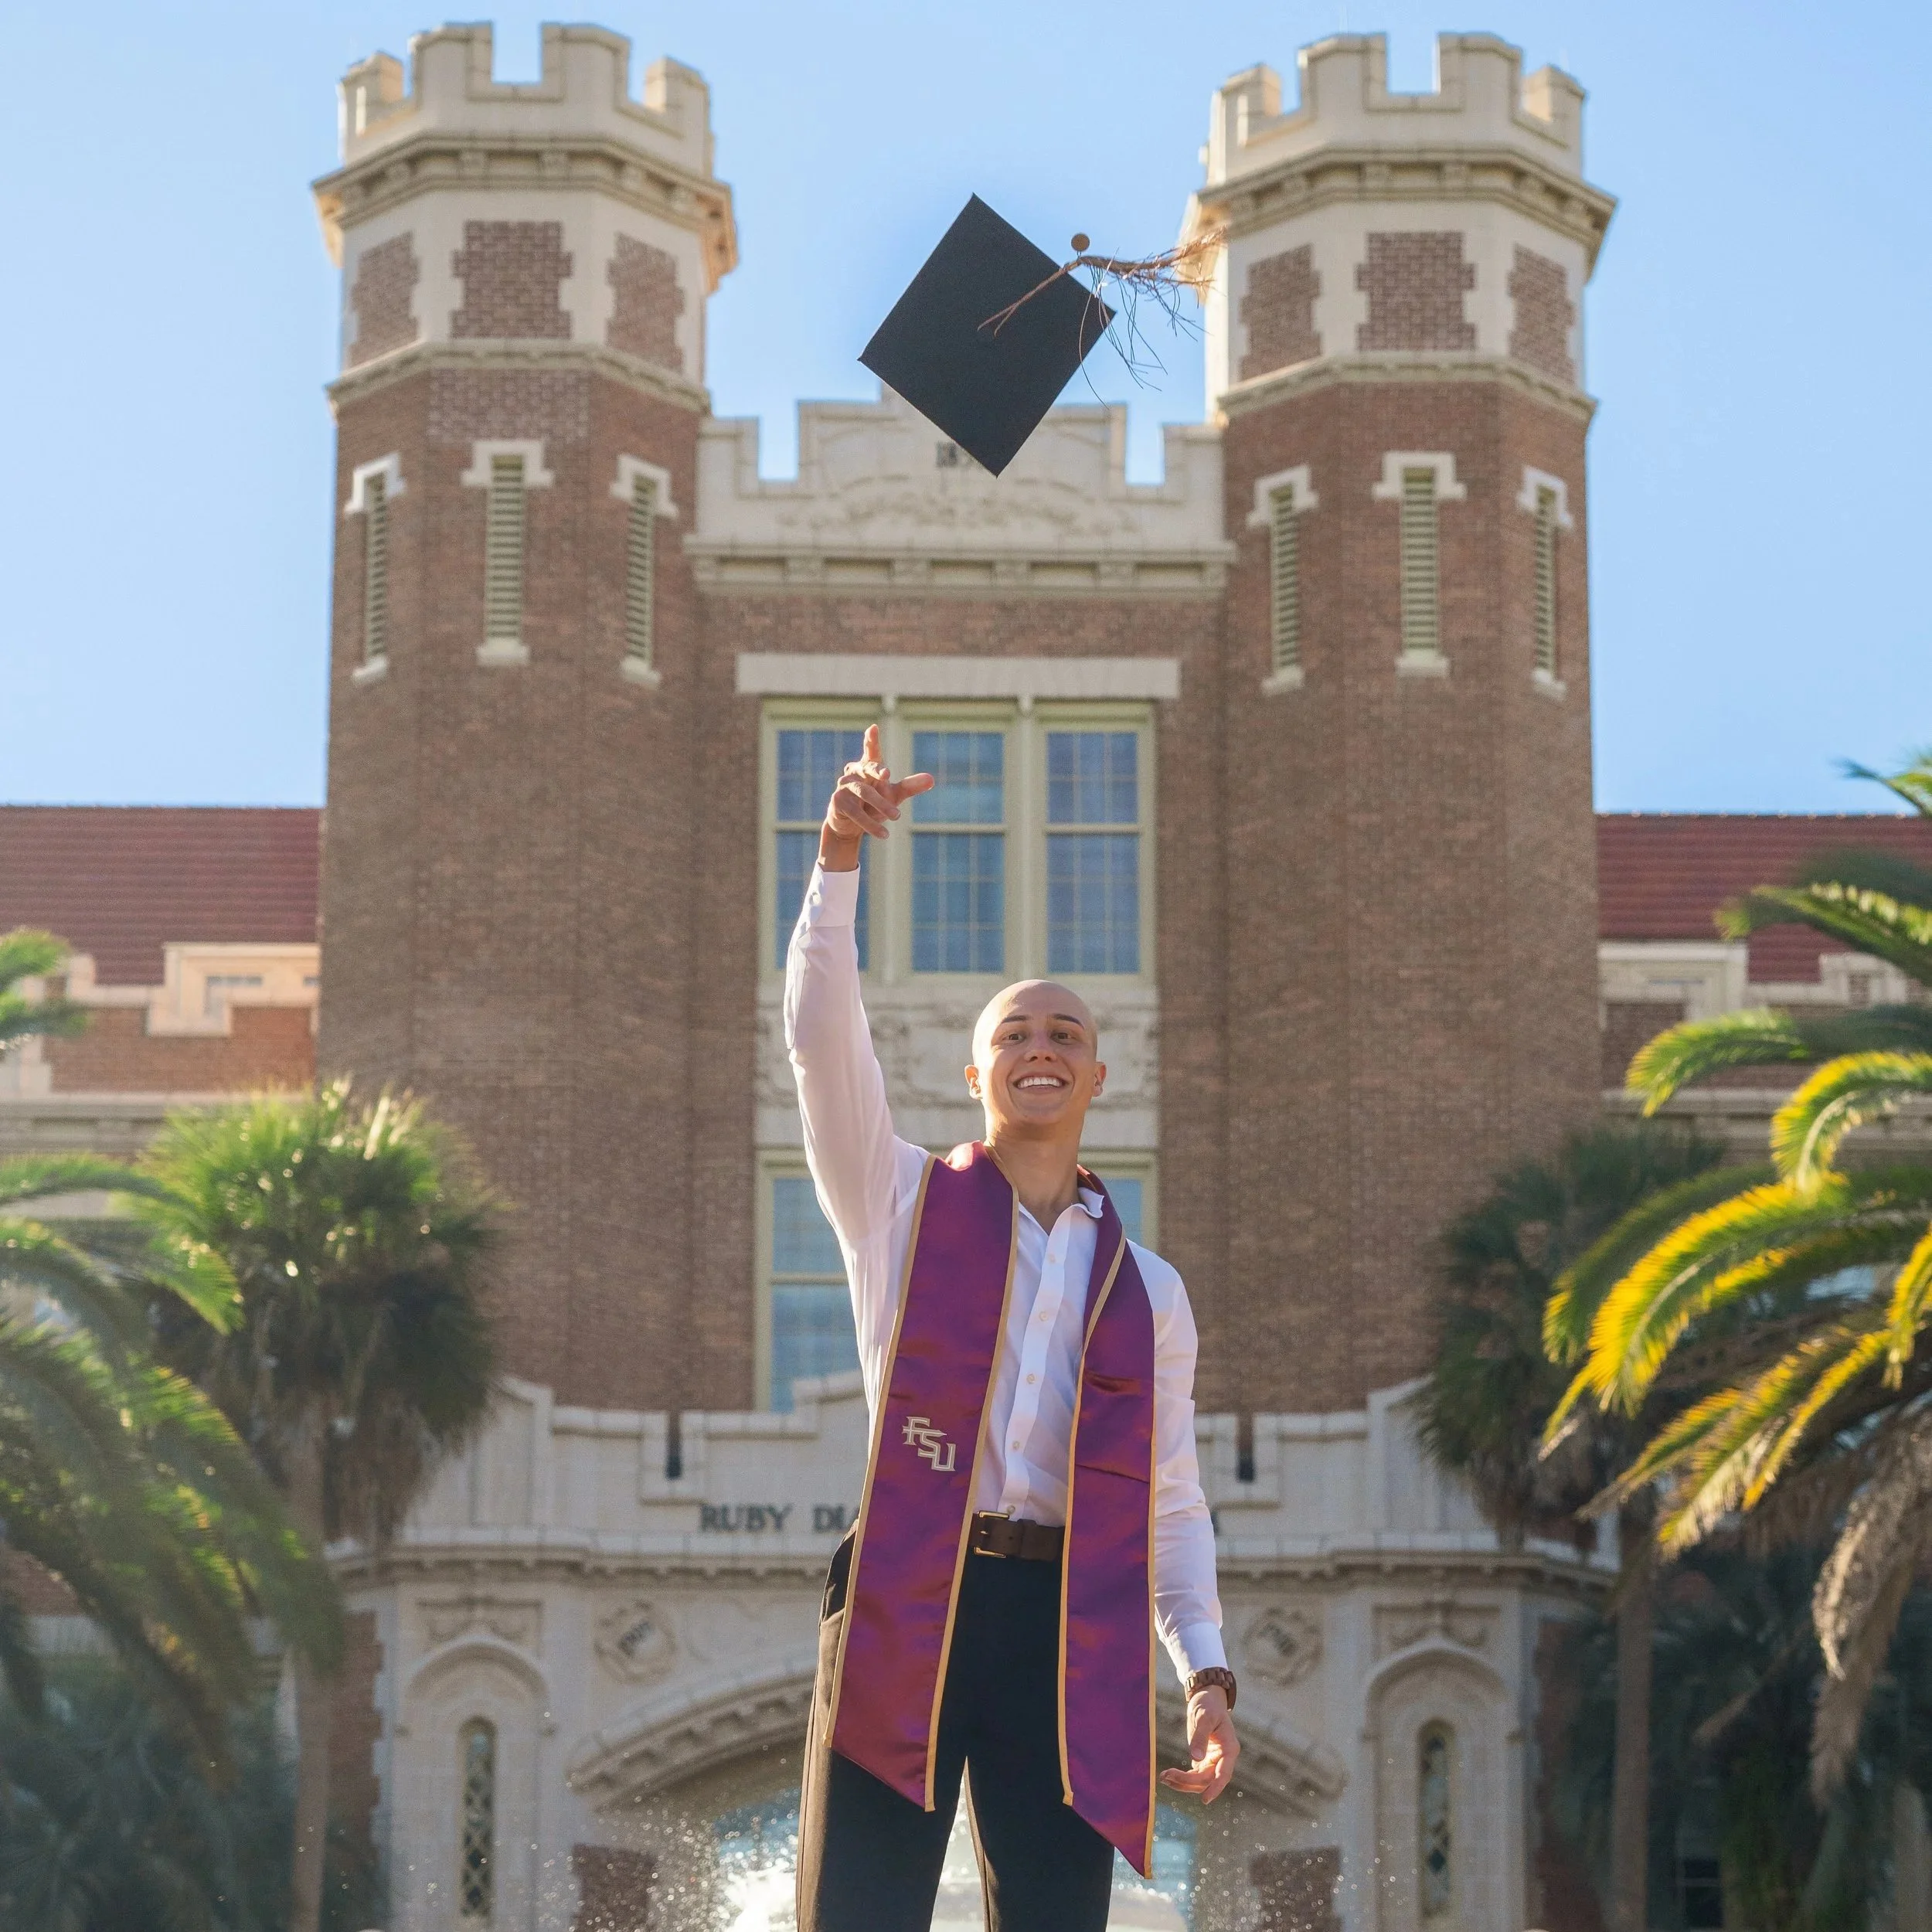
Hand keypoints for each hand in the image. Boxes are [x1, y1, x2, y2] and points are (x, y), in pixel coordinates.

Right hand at [820, 724, 933, 871]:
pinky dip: (870, 824)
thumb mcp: (894, 795)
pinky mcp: (838, 802)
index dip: (871, 740)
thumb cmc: (873, 803)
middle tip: (887, 774)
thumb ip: (911, 786)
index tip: (873, 728)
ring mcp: (844, 786)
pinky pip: (856, 812)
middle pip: (867, 768)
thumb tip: (932, 780)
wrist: (850, 825)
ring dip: (881, 805)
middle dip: (876, 770)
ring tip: (897, 817)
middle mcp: (855, 772)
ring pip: (864, 792)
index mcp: (869, 766)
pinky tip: (884, 834)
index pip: (871, 751)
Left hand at [1159, 1688, 1237, 1803]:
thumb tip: (1196, 1758)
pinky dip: (1182, 1778)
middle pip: (1207, 1779)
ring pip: (1200, 1781)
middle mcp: (1223, 1758)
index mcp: (1230, 1749)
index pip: (1224, 1774)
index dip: (1215, 1788)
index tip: (1205, 1800)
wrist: (1206, 1699)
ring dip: (1182, 1782)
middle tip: (1166, 1776)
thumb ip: (1200, 1737)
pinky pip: (1194, 1775)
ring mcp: (1214, 1761)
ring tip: (1163, 1777)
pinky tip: (1168, 1776)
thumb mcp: (1204, 1717)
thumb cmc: (1208, 1705)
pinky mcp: (1204, 1761)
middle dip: (1187, 1781)